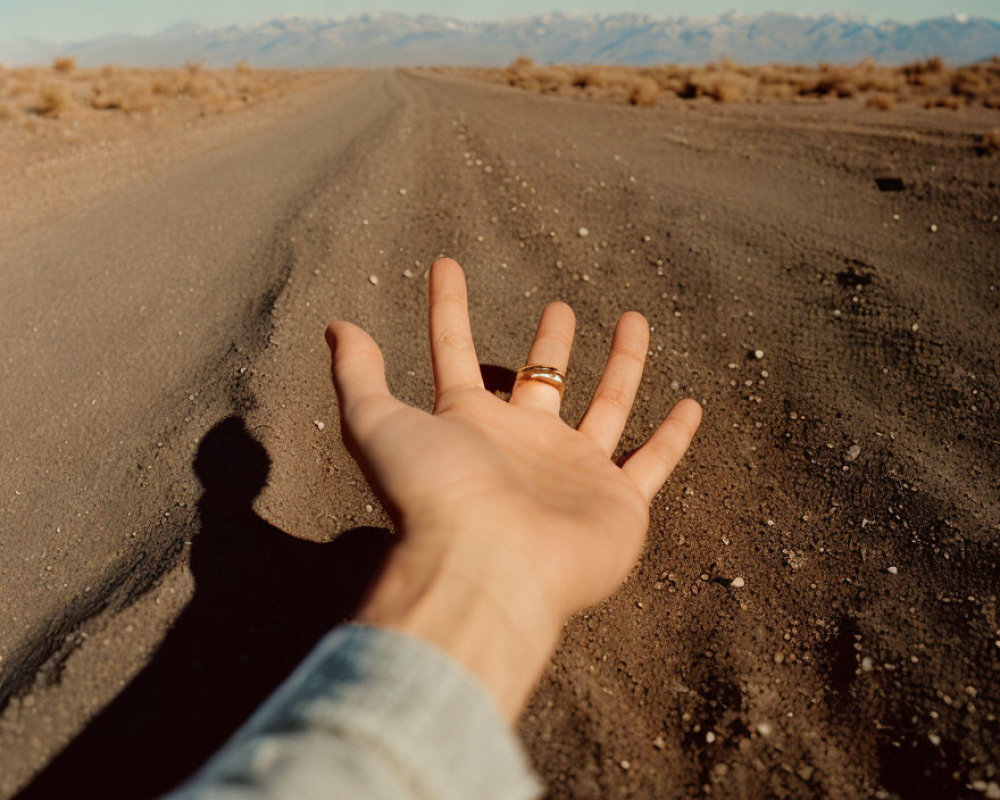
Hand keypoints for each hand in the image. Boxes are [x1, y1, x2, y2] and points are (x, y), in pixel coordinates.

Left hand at [325, 258, 700, 720]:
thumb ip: (360, 377)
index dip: (447, 308)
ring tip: (633, 318)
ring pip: (605, 405)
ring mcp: (573, 472)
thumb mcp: (378, 425)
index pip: (455, 353)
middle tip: (558, 308)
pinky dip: (673, 437)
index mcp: (468, 424)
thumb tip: (337, 327)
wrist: (489, 569)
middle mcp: (522, 444)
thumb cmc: (433, 496)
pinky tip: (691, 405)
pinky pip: (653, 462)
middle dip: (549, 343)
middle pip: (541, 380)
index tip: (445, 262)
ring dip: (621, 365)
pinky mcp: (618, 502)